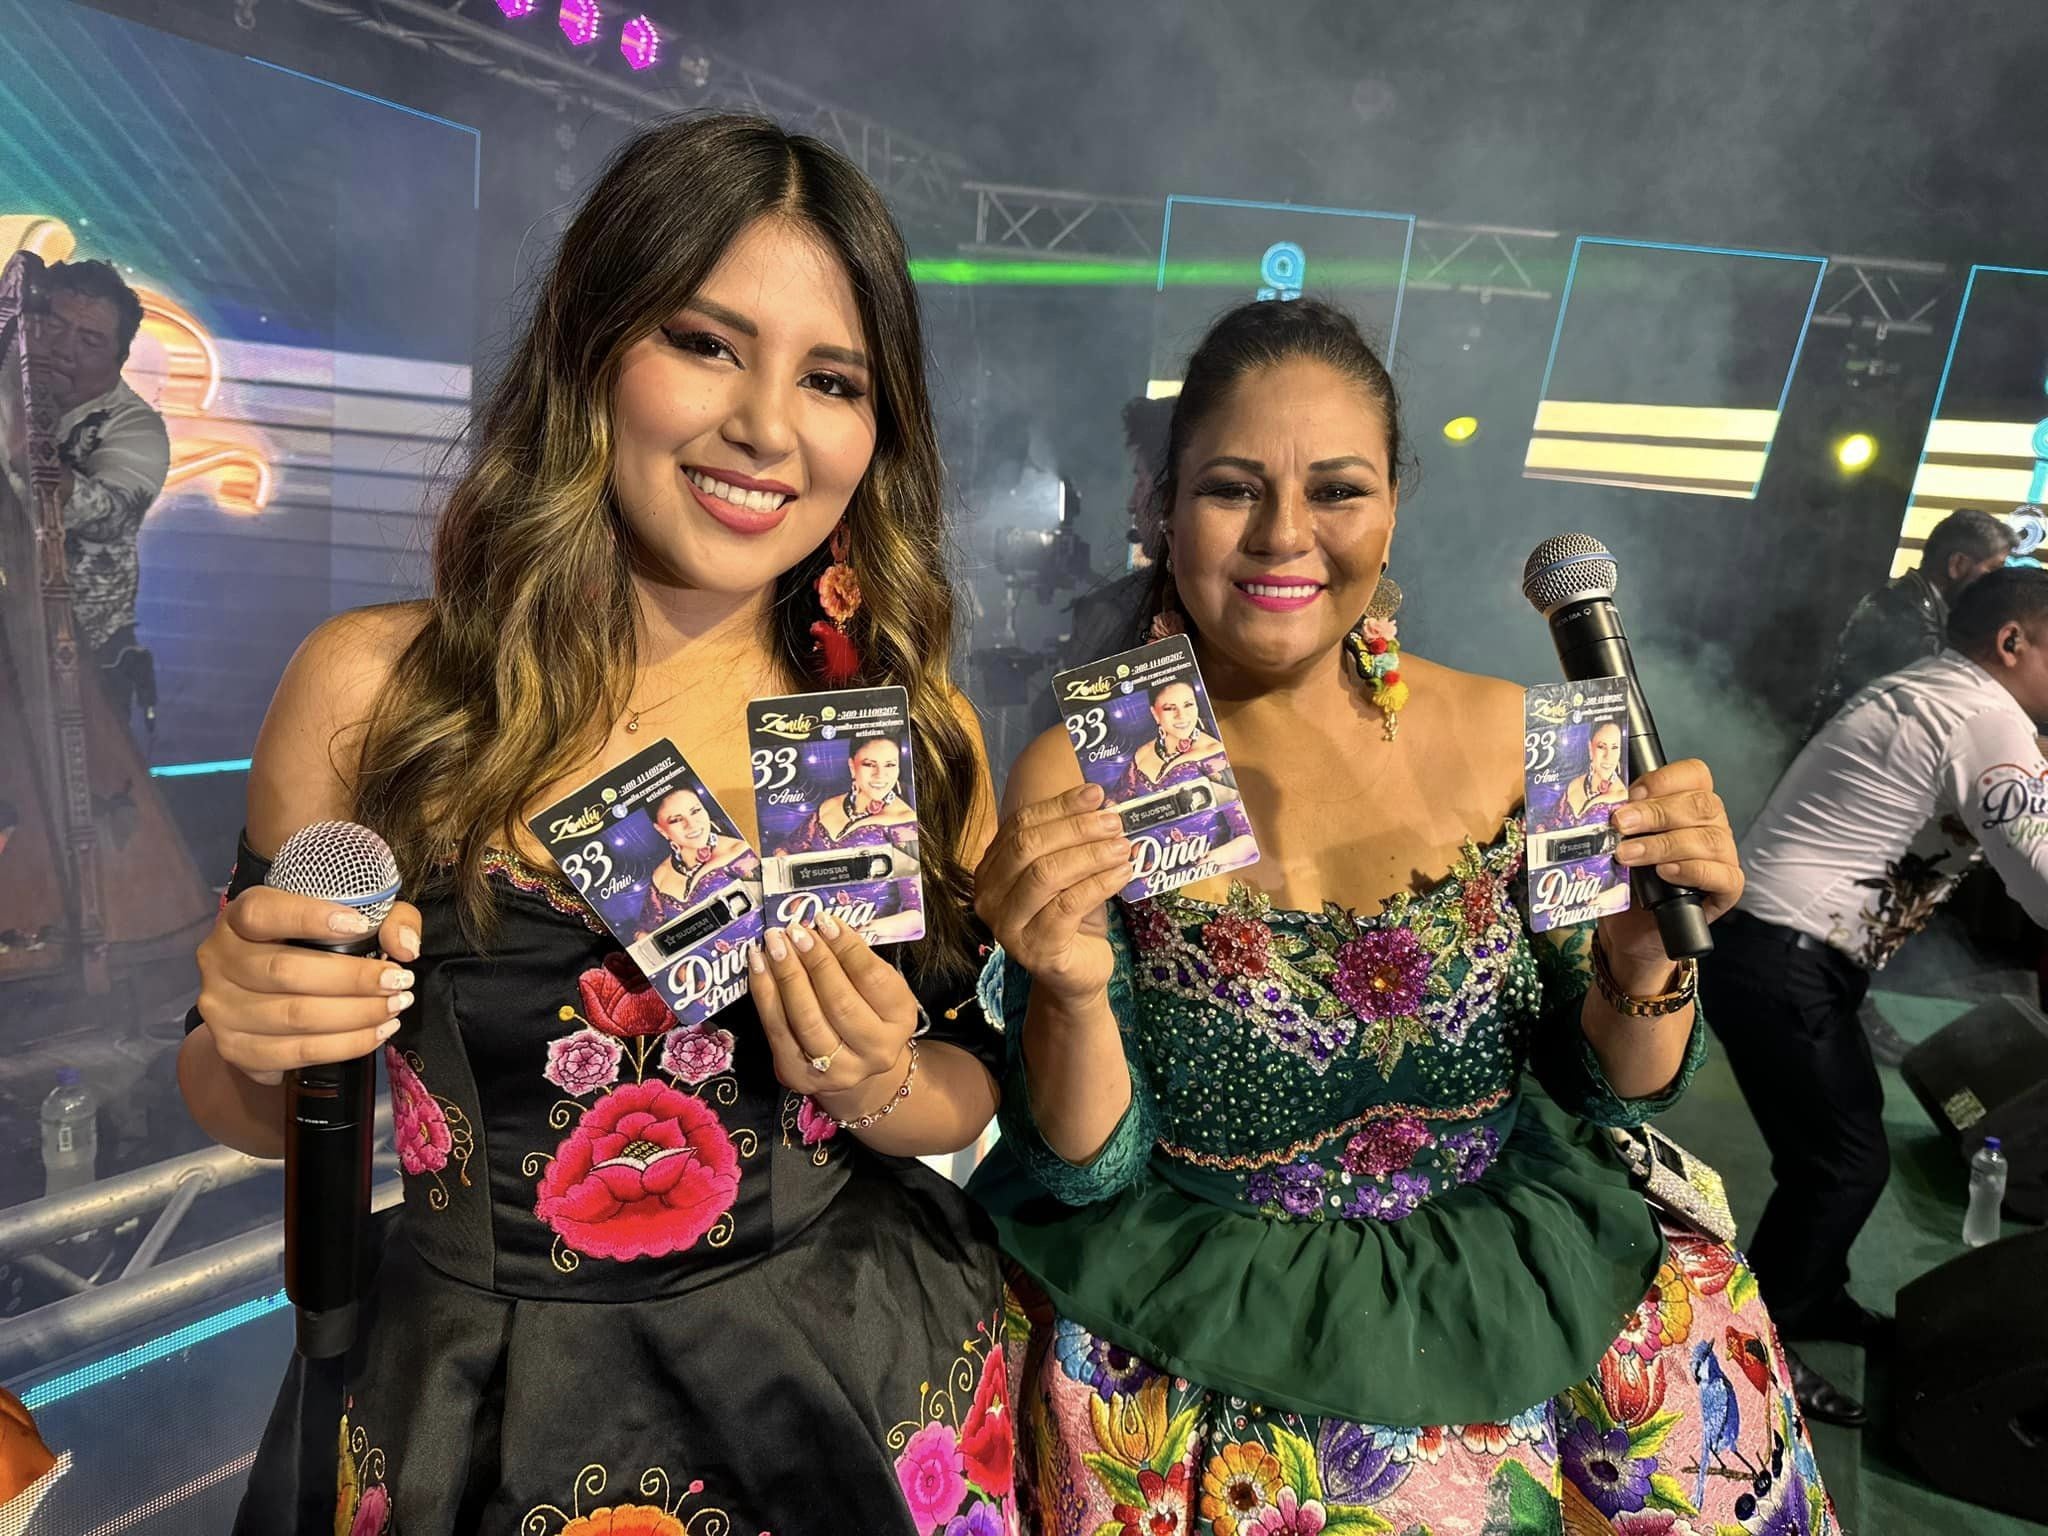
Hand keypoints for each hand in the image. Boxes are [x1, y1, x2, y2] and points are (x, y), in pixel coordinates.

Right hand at [194, 886, 422, 1084]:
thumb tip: (405, 947)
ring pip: (293, 1017)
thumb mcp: (350, 916)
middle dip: (353, 980)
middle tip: (399, 981)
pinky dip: (344, 1045)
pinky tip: (375, 1034)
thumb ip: (385, 919)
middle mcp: (218, 960)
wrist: (268, 993)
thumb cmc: (314, 944)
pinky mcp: (233, 1049)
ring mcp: (221, 1008)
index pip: (263, 913)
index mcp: (239, 917)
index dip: (309, 917)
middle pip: (285, 972)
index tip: (360, 924)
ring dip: (356, 1016)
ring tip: (394, 1008)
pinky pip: (294, 1054)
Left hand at [749, 913, 918, 1115]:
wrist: (852, 1064)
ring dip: (787, 975)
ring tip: (774, 944)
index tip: (825, 921)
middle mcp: (875, 1051)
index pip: (873, 979)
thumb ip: (855, 961)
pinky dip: (764, 993)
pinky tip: (758, 965)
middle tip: (795, 931)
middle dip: (814, 961)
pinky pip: (777, 1029)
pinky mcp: (799, 1075)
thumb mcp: (875, 986)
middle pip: (839, 1002)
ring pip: (806, 1019)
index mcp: (899, 1020)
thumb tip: (819, 926)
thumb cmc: (864, 1011)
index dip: (847, 948)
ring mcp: (837, 1070)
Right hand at [972, 782, 1131, 1003]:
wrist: (1074, 974)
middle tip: (1114, 822)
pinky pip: (1067, 905)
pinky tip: (1123, 874)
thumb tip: (1101, 802)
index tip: (1096, 794)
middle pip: (1029, 846)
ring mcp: (1007, 926)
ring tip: (1122, 847)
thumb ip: (1071, 841)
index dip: (1059, 806)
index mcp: (991, 869)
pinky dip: (1099, 884)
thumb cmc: (1070, 918)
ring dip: (1090, 855)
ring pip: (1046, 874)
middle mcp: (989, 896)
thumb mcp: (1067, 873)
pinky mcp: (1035, 949)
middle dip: (1076, 828)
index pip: (1020, 825)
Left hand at [1603, 758, 1742, 977]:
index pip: (1694, 774)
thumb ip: (1617, 819)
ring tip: (1629, 855)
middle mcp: (1712, 825)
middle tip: (1620, 825)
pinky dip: (1692, 871)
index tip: (1631, 794)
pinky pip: (1723, 875)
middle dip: (1655, 813)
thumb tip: (1597, 803)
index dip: (1664, 780)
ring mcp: (1723, 856)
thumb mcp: (1618, 841)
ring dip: (1663, 844)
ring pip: (1707, 840)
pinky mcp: (1727, 889)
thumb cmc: (1627, 876)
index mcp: (1689, 802)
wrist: (1632, 926)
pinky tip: (1665, 872)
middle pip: (1700, 805)